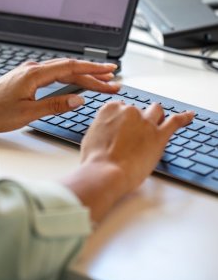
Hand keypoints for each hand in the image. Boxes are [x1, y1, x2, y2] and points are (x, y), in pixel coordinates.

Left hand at [0, 59, 118, 131]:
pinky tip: (77, 82)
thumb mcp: (28, 112)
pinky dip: (70, 78)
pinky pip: (55, 75)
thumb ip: (55, 105)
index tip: (109, 71)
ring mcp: (31, 72)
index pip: (71, 68)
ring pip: (63, 71)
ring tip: (102, 81)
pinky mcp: (28, 78)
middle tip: (113, 79)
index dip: (93, 70)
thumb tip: (78, 99)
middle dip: (93, 74)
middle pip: (70, 68)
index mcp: (35, 74)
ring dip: (83, 76)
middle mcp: (34, 69)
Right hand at [62, 102, 193, 221]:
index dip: (122, 120)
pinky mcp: (159, 135)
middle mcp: (129, 111)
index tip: (122, 128)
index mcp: (111, 109)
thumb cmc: (95, 160)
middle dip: (137, 120)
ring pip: (156, 111)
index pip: (121, 107)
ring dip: (156, 117)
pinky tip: (189, 116)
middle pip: (138, 110)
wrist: (105, 172)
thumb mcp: (91, 137)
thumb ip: (102, 127)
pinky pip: (175, 121)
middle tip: (134, 136)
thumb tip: (106, 130)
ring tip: (155, 127)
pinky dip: (184, 118)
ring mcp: (145, 122)